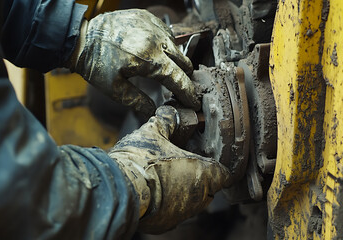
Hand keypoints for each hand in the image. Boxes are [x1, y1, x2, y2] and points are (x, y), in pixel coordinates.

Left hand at [68, 10, 199, 118]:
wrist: (81, 38)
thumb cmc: (95, 64)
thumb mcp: (115, 89)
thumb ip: (139, 102)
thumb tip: (155, 112)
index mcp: (149, 59)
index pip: (178, 79)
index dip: (188, 93)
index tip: (194, 102)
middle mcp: (156, 39)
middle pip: (184, 62)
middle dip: (185, 77)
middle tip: (180, 89)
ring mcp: (153, 25)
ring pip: (176, 47)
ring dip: (175, 60)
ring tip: (164, 71)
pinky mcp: (147, 17)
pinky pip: (166, 32)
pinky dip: (165, 45)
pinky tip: (156, 53)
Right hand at [108, 106, 229, 233]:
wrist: (118, 187)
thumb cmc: (140, 160)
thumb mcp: (153, 132)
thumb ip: (167, 121)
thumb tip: (170, 112)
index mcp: (203, 173)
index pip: (224, 173)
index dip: (216, 165)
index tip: (207, 159)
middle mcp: (198, 197)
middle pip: (208, 187)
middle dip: (197, 176)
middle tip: (180, 163)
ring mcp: (182, 214)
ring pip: (191, 201)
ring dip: (182, 190)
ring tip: (164, 177)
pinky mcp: (165, 224)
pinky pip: (173, 212)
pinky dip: (167, 203)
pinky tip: (154, 191)